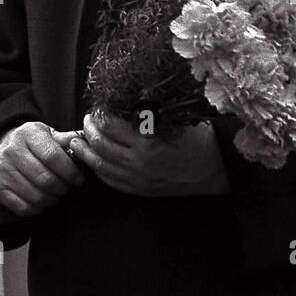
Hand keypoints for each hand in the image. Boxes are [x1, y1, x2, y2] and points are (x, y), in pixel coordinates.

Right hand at [0, 121, 84, 217]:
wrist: (1, 146)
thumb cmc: (33, 143)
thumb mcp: (48, 134)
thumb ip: (67, 140)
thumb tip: (86, 147)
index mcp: (29, 133)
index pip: (53, 156)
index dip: (70, 171)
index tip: (79, 179)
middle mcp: (12, 150)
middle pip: (46, 179)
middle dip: (63, 187)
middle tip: (67, 187)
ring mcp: (2, 170)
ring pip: (36, 196)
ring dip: (52, 199)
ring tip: (56, 193)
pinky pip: (23, 207)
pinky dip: (37, 208)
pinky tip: (42, 201)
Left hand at [70, 111, 229, 198]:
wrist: (216, 168)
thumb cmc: (197, 138)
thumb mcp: (172, 119)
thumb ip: (144, 115)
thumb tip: (118, 105)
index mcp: (147, 140)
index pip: (110, 124)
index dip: (100, 114)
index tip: (99, 107)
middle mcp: (139, 162)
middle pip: (100, 144)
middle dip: (89, 130)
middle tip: (87, 119)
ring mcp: (138, 179)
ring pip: (100, 165)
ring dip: (86, 151)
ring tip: (79, 140)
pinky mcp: (140, 190)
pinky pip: (111, 181)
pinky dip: (98, 170)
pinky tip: (93, 160)